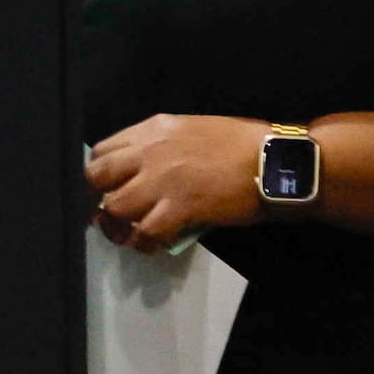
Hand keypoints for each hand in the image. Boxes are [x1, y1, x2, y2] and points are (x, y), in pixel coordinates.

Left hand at [84, 115, 268, 252]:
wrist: (276, 161)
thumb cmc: (242, 144)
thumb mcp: (191, 129)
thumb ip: (160, 146)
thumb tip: (142, 169)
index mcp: (152, 129)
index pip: (101, 150)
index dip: (100, 174)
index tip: (107, 188)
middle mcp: (149, 151)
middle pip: (97, 178)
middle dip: (99, 199)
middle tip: (110, 215)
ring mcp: (163, 180)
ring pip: (116, 207)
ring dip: (120, 225)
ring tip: (132, 234)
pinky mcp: (181, 207)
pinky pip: (145, 231)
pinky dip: (144, 243)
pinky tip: (153, 244)